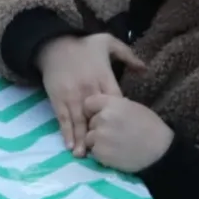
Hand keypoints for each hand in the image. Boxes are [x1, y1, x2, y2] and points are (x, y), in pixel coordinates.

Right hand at [36, 33, 145, 156]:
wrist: (53, 42)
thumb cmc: (83, 45)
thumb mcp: (108, 42)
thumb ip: (128, 55)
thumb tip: (145, 70)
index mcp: (103, 77)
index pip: (115, 101)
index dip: (120, 116)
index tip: (125, 130)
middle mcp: (89, 88)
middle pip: (98, 116)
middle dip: (101, 133)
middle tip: (105, 151)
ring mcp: (72, 95)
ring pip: (79, 121)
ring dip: (82, 139)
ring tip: (84, 156)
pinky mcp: (58, 98)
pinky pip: (63, 118)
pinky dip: (66, 133)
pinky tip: (69, 146)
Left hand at [82, 94, 174, 172]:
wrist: (160, 151)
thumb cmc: (151, 127)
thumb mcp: (132, 107)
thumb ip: (114, 107)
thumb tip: (104, 109)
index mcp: (111, 103)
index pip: (88, 103)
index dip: (92, 111)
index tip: (98, 116)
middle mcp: (102, 117)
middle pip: (90, 122)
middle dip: (97, 127)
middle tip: (112, 134)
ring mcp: (100, 136)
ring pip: (89, 138)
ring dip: (97, 142)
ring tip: (114, 145)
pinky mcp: (100, 153)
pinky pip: (94, 152)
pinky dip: (102, 154)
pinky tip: (115, 154)